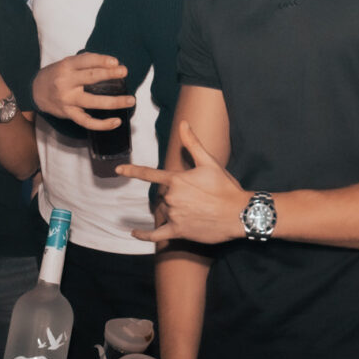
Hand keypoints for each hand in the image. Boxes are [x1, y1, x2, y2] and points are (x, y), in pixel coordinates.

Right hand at [32, 52, 132, 128]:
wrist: (35, 91)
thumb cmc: (56, 75)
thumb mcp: (65, 63)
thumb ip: (84, 62)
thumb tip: (111, 63)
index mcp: (66, 67)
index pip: (85, 61)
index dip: (101, 60)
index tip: (116, 62)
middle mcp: (66, 83)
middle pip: (90, 78)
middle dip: (109, 74)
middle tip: (124, 72)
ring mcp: (67, 100)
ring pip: (92, 102)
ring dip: (114, 102)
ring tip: (130, 100)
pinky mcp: (69, 114)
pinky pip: (87, 122)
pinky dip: (102, 124)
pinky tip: (117, 121)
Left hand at [118, 134, 247, 243]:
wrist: (240, 213)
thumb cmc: (226, 187)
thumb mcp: (209, 162)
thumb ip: (192, 143)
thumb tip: (183, 123)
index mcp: (177, 179)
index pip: (149, 174)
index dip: (132, 171)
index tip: (119, 169)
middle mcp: (172, 197)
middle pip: (163, 195)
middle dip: (176, 195)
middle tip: (197, 197)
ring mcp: (174, 215)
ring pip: (164, 211)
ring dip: (173, 210)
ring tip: (195, 211)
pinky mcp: (178, 232)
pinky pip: (156, 235)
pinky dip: (144, 235)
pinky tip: (134, 233)